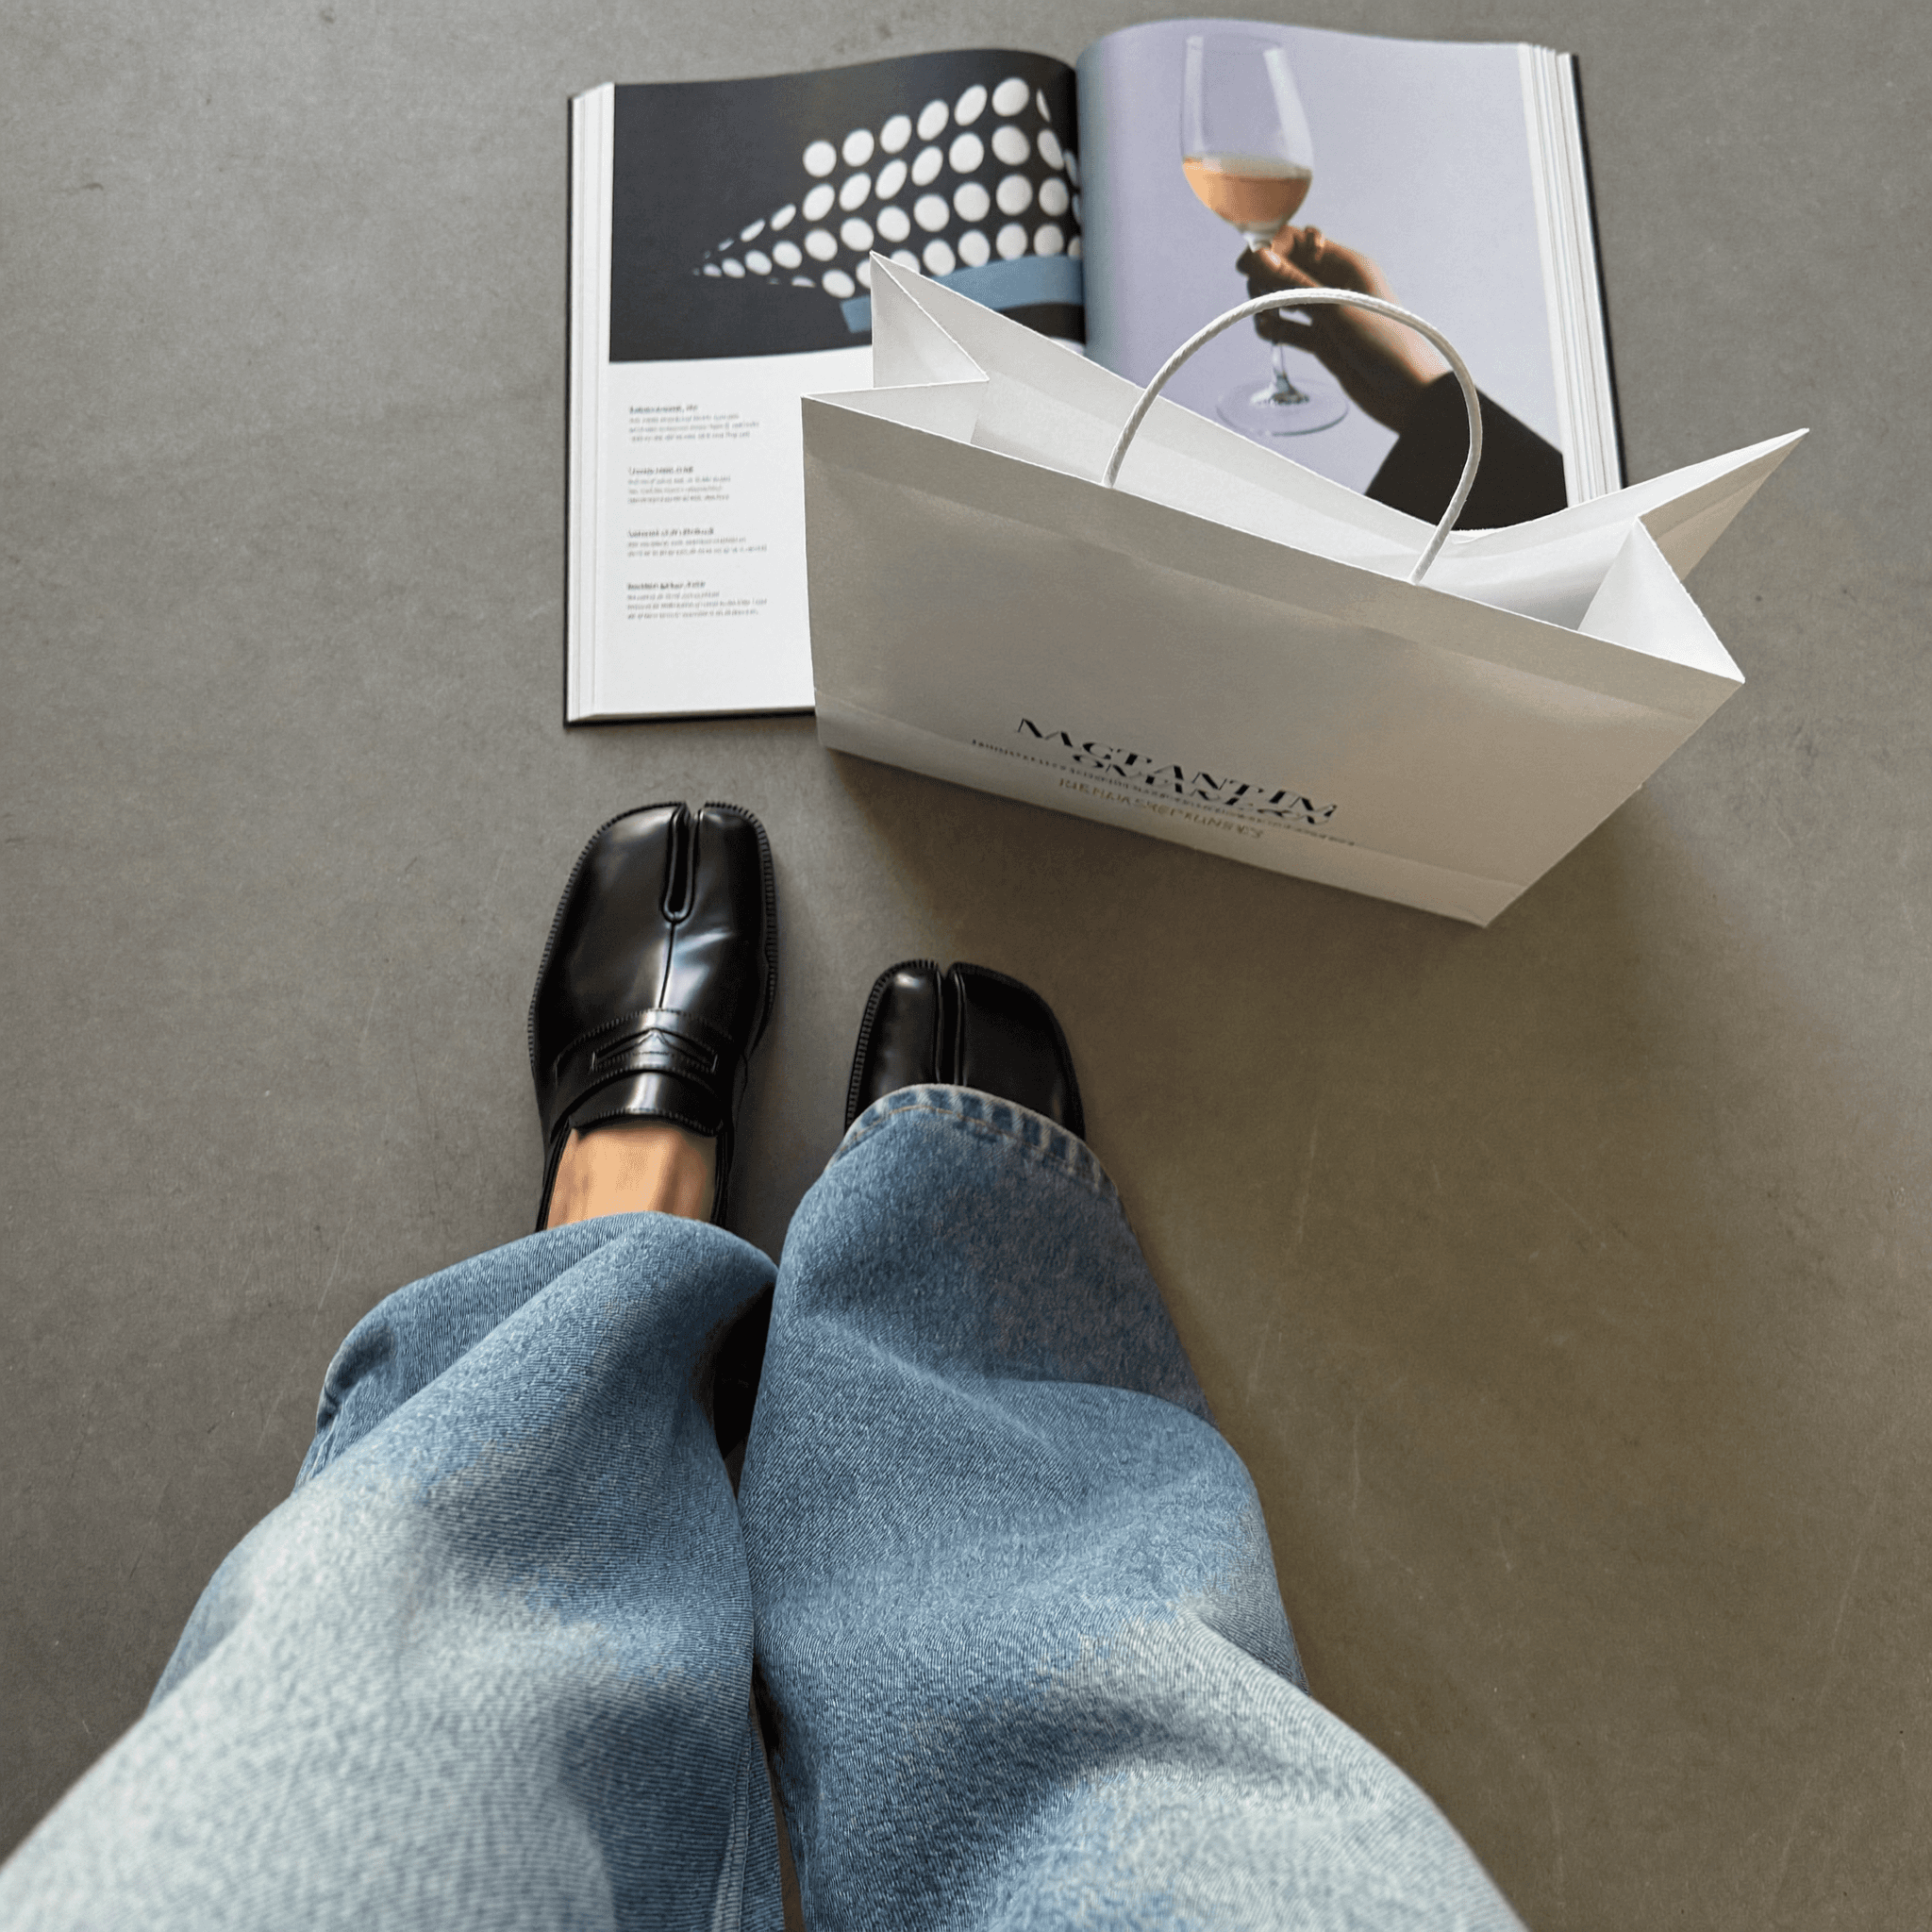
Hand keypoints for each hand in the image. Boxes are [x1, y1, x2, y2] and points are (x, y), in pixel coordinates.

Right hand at [1238, 227, 1449, 434]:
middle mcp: (1335, 285)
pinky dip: (1275, 329)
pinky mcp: (1322, 341)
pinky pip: (1290, 327)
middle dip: (1266, 280)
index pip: (1298, 242)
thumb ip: (1295, 284)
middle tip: (1261, 299)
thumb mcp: (1337, 309)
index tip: (1247, 264)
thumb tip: (1258, 257)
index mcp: (1346, 265)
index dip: (1271, 248)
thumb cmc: (1387, 345)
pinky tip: (1269, 335)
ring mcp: (1327, 314)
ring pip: (1285, 298)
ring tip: (1266, 321)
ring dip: (1268, 306)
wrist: (1408, 394)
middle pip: (1286, 269)